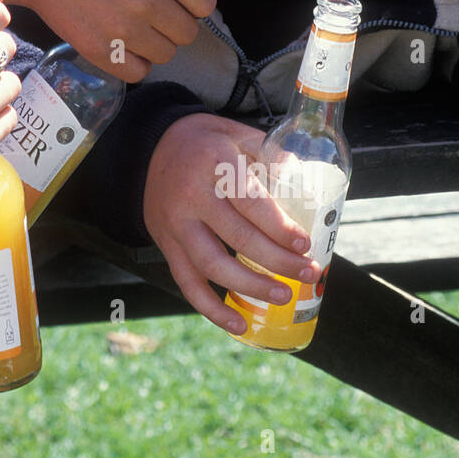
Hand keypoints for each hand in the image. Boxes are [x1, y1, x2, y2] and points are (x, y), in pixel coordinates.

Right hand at [23, 0, 215, 82]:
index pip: (205, 5)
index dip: (193, 5)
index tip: (178, 3)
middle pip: (188, 34)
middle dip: (174, 26)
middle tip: (153, 17)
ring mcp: (125, 27)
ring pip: (166, 55)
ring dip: (154, 45)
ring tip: (135, 29)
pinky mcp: (102, 49)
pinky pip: (139, 72)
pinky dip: (134, 64)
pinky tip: (123, 47)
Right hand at [143, 112, 321, 331]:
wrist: (149, 149)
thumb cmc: (204, 143)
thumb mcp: (236, 133)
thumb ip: (272, 155)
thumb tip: (309, 186)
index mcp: (214, 163)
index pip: (250, 202)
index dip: (279, 227)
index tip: (305, 244)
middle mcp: (191, 195)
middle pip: (238, 237)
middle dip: (278, 261)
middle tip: (309, 273)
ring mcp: (176, 224)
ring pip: (213, 265)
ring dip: (251, 286)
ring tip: (283, 296)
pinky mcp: (166, 245)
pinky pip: (188, 283)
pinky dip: (212, 309)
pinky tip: (239, 324)